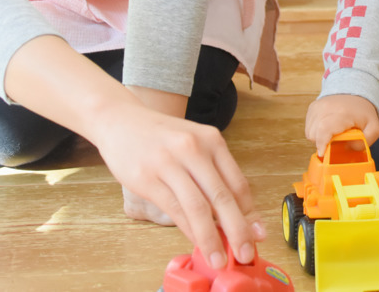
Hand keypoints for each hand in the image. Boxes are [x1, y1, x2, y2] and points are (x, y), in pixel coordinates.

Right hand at [92, 93, 264, 269]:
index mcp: (212, 140)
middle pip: (223, 196)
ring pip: (199, 207)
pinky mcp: (148, 177)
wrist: (120, 120)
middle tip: (245, 253)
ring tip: (219, 258)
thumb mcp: (194, 144)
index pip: (238, 183)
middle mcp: (194, 148)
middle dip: (238, 230)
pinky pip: (174, 209)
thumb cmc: (160, 137)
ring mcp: (170, 162)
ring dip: (211, 238)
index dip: (250, 214)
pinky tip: (195, 242)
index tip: (258, 235)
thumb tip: (234, 212)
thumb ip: (213, 173)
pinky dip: (188, 230)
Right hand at [305, 94, 378, 156]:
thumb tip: (349, 148)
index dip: (321, 144)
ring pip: (309, 132)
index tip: (323, 153)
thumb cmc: (364, 113)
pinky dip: (315, 131)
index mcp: (342, 113)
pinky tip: (327, 128)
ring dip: (318, 138)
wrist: (356, 94)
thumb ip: (365, 141)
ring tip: (332, 135)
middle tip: (336, 141)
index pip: (324, 129)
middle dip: (323, 143)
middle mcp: (326, 108)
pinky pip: (308, 126)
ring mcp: (318, 107)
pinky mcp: (313, 107)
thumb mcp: (374, 128)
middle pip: (314, 134)